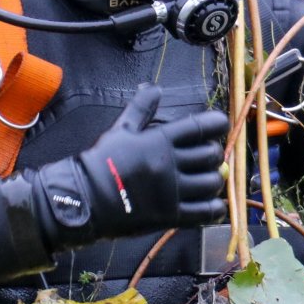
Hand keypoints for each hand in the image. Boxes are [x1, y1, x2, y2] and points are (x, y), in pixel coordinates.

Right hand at [26, 85, 228, 252]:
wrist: (85, 198)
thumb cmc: (102, 162)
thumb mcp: (121, 129)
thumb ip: (142, 108)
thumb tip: (154, 88)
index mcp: (160, 140)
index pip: (201, 126)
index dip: (217, 124)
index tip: (218, 125)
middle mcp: (169, 164)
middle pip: (210, 155)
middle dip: (213, 154)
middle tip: (206, 157)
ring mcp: (171, 192)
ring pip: (211, 183)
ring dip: (214, 180)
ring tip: (207, 179)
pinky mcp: (170, 215)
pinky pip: (205, 212)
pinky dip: (215, 209)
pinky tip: (212, 204)